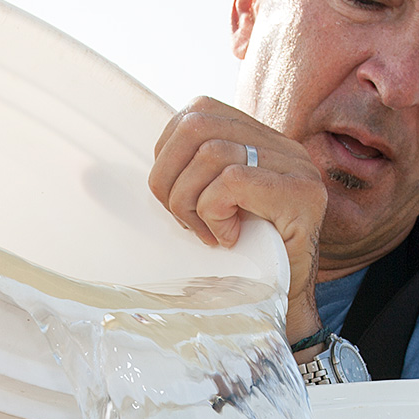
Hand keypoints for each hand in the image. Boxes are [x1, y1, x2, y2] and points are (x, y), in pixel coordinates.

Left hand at [150, 97, 330, 345]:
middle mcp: (284, 147)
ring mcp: (298, 168)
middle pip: (198, 125)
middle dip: (170, 176)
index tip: (175, 195)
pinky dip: (214, 212)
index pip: (199, 111)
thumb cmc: (245, 262)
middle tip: (183, 220)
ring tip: (206, 232)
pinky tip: (227, 238)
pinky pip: (232, 181)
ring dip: (191, 201)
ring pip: (212, 153)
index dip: (169, 152)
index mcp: (262, 140)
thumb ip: (193, 175)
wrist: (286, 306)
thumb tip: (116, 174)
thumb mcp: (213, 208)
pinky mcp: (303, 194)